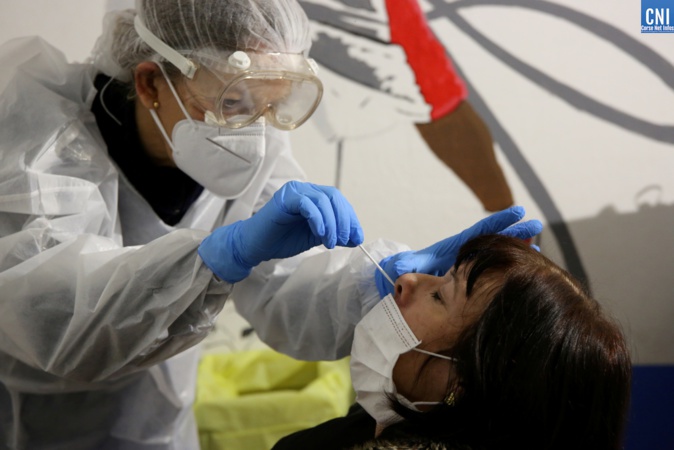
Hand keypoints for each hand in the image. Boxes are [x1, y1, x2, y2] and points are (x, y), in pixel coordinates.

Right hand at [198, 181, 363, 282]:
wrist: (255, 246)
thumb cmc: (282, 240)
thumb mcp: (315, 237)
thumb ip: (333, 233)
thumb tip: (355, 238)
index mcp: (313, 196)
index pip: (338, 201)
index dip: (351, 219)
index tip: (358, 237)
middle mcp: (305, 189)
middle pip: (333, 197)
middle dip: (344, 220)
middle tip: (347, 240)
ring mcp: (294, 191)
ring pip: (322, 200)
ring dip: (332, 223)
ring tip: (332, 242)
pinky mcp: (285, 198)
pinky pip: (307, 204)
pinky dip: (318, 219)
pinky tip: (321, 234)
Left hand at [375, 206, 541, 295]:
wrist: (396, 287)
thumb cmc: (398, 274)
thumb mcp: (401, 268)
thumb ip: (405, 267)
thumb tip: (402, 270)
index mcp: (450, 249)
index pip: (478, 233)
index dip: (498, 222)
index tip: (518, 213)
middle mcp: (461, 255)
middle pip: (493, 240)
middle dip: (514, 233)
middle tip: (536, 226)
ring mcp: (465, 267)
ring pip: (495, 255)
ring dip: (515, 250)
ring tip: (536, 248)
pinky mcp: (466, 279)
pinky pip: (491, 271)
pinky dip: (507, 268)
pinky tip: (523, 271)